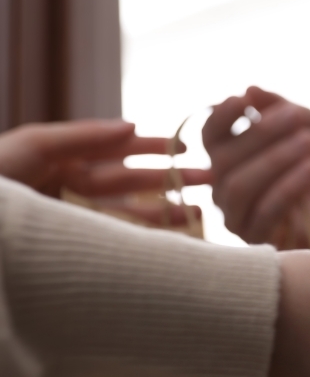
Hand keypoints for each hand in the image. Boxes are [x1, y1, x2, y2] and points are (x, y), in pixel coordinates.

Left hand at [0, 119, 209, 224]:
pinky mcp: (68, 250)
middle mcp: (64, 190)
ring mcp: (67, 222)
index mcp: (55, 161)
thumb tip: (133, 125)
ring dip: (162, 213)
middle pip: (126, 183)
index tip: (186, 149)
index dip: (150, 149)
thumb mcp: (31, 145)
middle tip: (212, 182)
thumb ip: (82, 136)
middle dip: (167, 181)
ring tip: (198, 215)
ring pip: (124, 215)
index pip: (113, 152)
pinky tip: (168, 241)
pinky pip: (111, 242)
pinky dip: (140, 241)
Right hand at [203, 86, 309, 249]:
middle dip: (263, 134)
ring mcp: (236, 215)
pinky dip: (289, 187)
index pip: (210, 135)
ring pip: (240, 186)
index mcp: (229, 157)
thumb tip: (250, 90)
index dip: (222, 116)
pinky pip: (264, 212)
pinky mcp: (257, 239)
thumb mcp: (307, 127)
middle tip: (300, 117)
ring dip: (276, 159)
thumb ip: (279, 109)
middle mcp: (223, 187)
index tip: (245, 101)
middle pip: (225, 158)